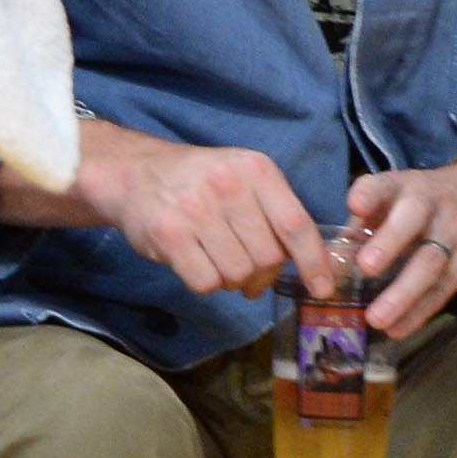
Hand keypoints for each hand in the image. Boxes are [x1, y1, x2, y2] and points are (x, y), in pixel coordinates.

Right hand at [83, 135, 334, 299]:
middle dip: (263, 274)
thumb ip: (276, 214)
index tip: (322, 288)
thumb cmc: (200, 182)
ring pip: (238, 274)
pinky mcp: (169, 234)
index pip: (296, 225)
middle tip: (249, 270)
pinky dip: (207, 284)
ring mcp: (196, 209)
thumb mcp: (244, 178)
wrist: (134, 173)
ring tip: (218, 260)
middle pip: (268, 257)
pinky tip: (196, 262)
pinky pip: (206, 283)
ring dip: (232, 279)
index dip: (313, 262)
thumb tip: (310, 267)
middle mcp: (229, 185)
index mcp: (257, 169)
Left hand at [347, 160, 456, 338]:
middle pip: (413, 219)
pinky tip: (397, 329)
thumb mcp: (403, 197)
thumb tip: (329, 257)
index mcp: (405, 187)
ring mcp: (453, 234)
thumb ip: (367, 222)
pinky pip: (442, 290)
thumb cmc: (433, 202)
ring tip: (375, 318)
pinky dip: (418, 312)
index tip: (355, 204)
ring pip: (429, 263)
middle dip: (390, 242)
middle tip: (367, 266)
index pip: (384, 185)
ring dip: (401, 293)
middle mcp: (430, 206)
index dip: (370, 194)